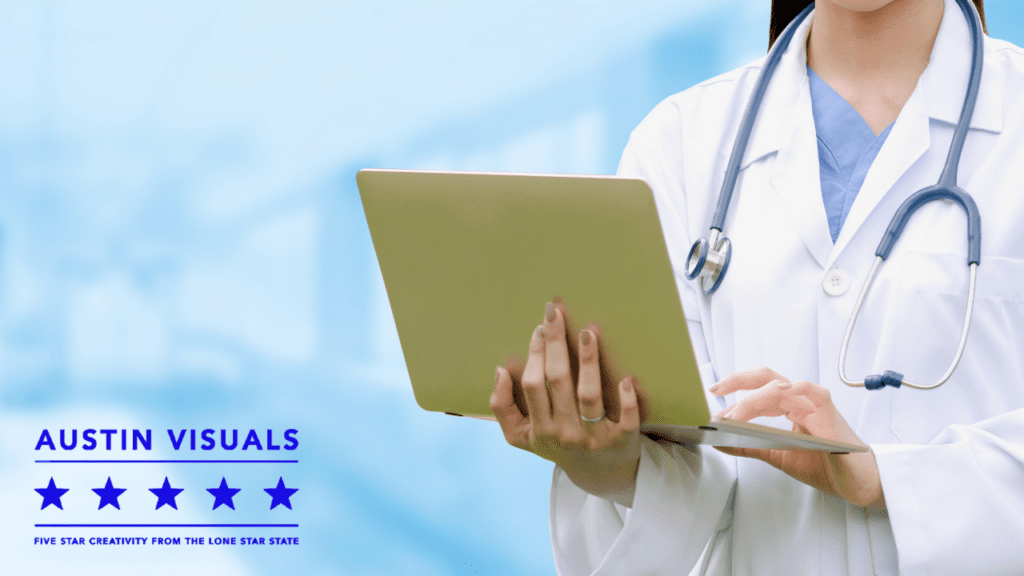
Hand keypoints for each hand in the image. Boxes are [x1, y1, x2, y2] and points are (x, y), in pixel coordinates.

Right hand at [490, 302, 640, 505]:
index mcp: (540, 429)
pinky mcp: (622, 440)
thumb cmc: (557, 444)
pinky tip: (627, 379)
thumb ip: (501, 407)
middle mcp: (565, 432)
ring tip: (588, 332)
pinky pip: (625, 419)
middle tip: (556, 314)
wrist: (598, 474)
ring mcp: (594, 437)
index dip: (535, 354)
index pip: (533, 384)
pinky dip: (627, 400)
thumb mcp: (521, 436)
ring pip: (588, 395)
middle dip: (555, 344)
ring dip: (588, 362)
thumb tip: (499, 371)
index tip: (539, 328)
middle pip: (557, 381)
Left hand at [710, 367, 885, 509]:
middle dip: (737, 380)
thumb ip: (749, 446)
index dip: (735, 391)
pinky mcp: (825, 407)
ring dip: (750, 401)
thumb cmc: (823, 466)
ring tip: (731, 417)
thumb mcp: (776, 454)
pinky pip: (801, 391)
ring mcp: (814, 400)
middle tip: (715, 390)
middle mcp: (801, 397)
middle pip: (765, 377)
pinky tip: (760, 406)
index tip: (714, 400)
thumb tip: (717, 441)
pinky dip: (777, 396)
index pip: (759, 388)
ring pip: (776, 387)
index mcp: (791, 405)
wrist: (855, 483)